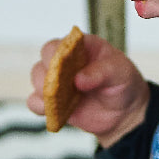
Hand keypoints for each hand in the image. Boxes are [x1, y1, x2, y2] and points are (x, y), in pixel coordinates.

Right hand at [28, 33, 149, 146]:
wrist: (123, 113)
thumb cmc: (122, 84)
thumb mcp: (121, 73)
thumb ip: (102, 71)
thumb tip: (79, 80)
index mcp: (80, 47)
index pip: (59, 44)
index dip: (56, 53)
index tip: (61, 65)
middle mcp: (64, 62)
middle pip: (43, 60)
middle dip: (47, 72)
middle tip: (58, 85)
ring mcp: (57, 82)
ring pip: (37, 79)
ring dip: (43, 90)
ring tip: (56, 100)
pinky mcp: (53, 102)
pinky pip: (35, 102)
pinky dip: (39, 106)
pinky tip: (52, 111)